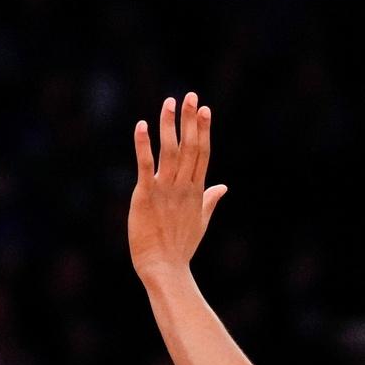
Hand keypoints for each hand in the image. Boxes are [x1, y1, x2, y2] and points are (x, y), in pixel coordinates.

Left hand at [129, 92, 227, 279]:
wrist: (164, 268)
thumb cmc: (180, 248)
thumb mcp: (201, 222)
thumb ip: (210, 200)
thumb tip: (223, 187)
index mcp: (196, 191)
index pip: (202, 153)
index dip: (203, 130)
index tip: (204, 109)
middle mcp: (183, 186)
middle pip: (190, 147)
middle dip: (189, 120)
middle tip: (189, 95)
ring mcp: (165, 190)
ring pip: (170, 151)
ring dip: (169, 125)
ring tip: (169, 102)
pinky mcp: (145, 196)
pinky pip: (145, 165)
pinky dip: (143, 145)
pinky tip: (141, 126)